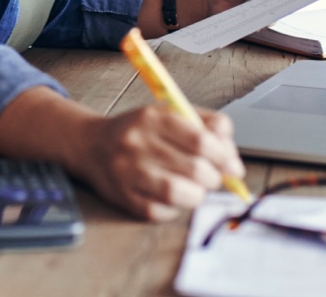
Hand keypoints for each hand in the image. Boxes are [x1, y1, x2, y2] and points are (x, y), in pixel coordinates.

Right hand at [77, 104, 244, 220]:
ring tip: (198, 189)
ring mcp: (128, 172)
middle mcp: (139, 143)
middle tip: (215, 178)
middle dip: (215, 178)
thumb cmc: (140, 130)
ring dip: (198, 195)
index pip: (201, 139)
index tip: (233, 165)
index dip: (224, 156)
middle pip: (194, 168)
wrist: (92, 144)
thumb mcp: (171, 113)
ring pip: (178, 193)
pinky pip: (160, 212)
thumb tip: (233, 159)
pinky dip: (176, 208)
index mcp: (154, 117)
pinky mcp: (123, 197)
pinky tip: (176, 198)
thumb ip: (206, 125)